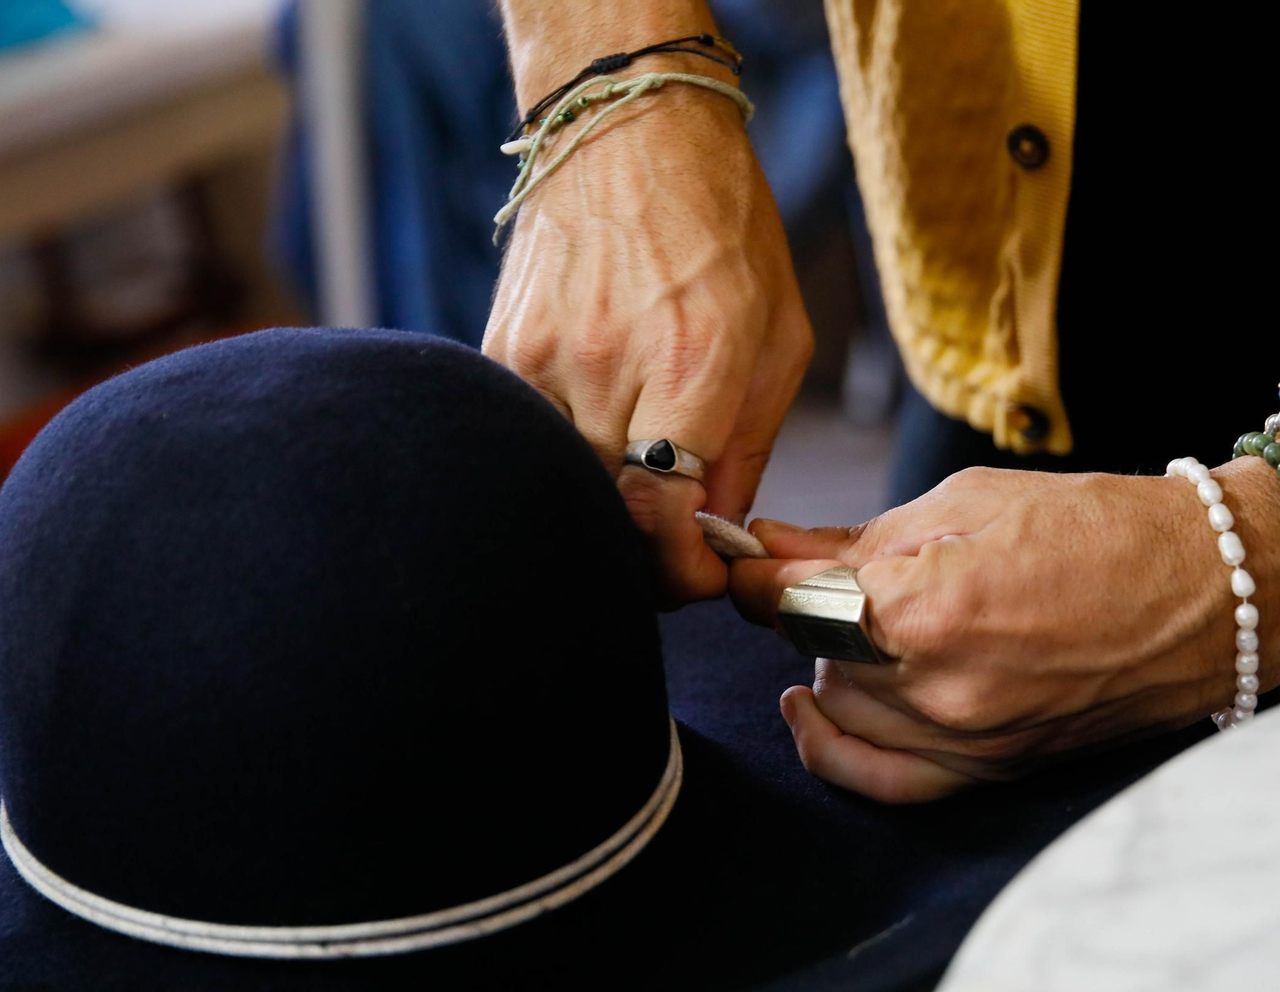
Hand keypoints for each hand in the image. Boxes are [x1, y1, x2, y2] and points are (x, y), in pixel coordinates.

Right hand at [483, 81, 811, 603]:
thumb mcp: (779, 337)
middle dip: (649, 552)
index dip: (681, 571)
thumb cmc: (723, 227)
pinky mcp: (501, 352)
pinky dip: (564, 459)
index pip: (661, 514)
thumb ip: (749, 448)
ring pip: (564, 485)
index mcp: (692, 360)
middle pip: (609, 515)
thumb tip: (715, 534)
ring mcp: (542, 359)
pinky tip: (595, 434)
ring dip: (603, 507)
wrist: (629, 128)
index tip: (698, 575)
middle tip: (675, 548)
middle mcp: (608, 365)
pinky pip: (529, 441)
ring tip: (637, 487)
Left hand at [729, 464, 1279, 802]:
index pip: (790, 603)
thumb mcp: (966, 504)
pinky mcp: (989, 770)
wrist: (1211, 594)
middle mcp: (940, 691)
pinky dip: (835, 749)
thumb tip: (766, 545)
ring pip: (839, 711)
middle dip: (796, 608)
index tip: (743, 557)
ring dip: (824, 664)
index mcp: (929, 609)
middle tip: (804, 572)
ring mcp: (966, 742)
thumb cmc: (1099, 528)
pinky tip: (813, 709)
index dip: (754, 576)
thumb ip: (854, 538)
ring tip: (847, 620)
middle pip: (810, 655)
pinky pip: (883, 782)